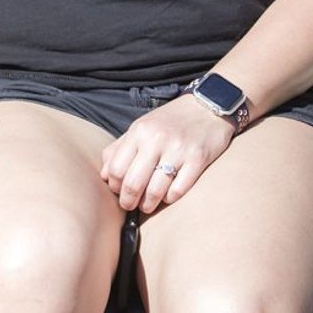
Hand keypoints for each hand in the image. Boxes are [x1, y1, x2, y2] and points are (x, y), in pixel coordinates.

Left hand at [100, 93, 235, 212]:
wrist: (208, 106)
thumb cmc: (170, 120)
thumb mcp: (141, 127)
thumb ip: (120, 148)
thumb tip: (104, 176)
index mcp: (139, 132)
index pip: (116, 169)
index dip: (114, 187)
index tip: (118, 192)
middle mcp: (156, 140)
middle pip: (133, 183)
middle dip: (128, 201)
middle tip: (129, 206)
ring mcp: (178, 150)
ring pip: (155, 191)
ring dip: (148, 205)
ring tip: (147, 206)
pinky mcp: (198, 159)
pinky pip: (178, 190)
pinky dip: (170, 198)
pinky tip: (167, 197)